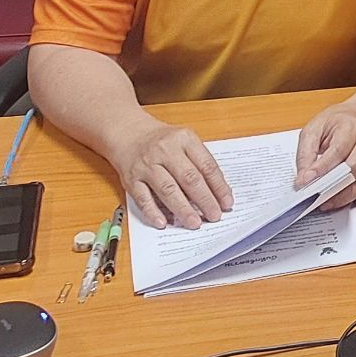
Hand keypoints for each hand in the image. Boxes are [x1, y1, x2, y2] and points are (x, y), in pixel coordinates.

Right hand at [114, 118, 231, 229]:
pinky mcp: (131, 179)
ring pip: (168, 189)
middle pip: (189, 178)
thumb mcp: (185, 141)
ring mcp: (147, 165)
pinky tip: (164, 223)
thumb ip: (199, 163)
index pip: (206, 165)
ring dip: (183, 209)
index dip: (218, 186)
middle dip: (204, 200)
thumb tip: (218, 193)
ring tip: (195, 223)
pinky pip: (143, 198)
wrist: (128, 133)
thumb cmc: (162, 141)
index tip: (227, 203)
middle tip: (215, 216)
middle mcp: (165, 151)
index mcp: (184, 139)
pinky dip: (153, 212)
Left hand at [296, 102, 355, 211]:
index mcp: (349, 128)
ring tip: (328, 204)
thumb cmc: (333, 123)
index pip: (337, 151)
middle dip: (333, 186)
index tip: (306, 181)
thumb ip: (306, 153)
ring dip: (346, 195)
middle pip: (353, 167)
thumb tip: (303, 178)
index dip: (321, 168)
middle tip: (315, 198)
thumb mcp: (314, 129)